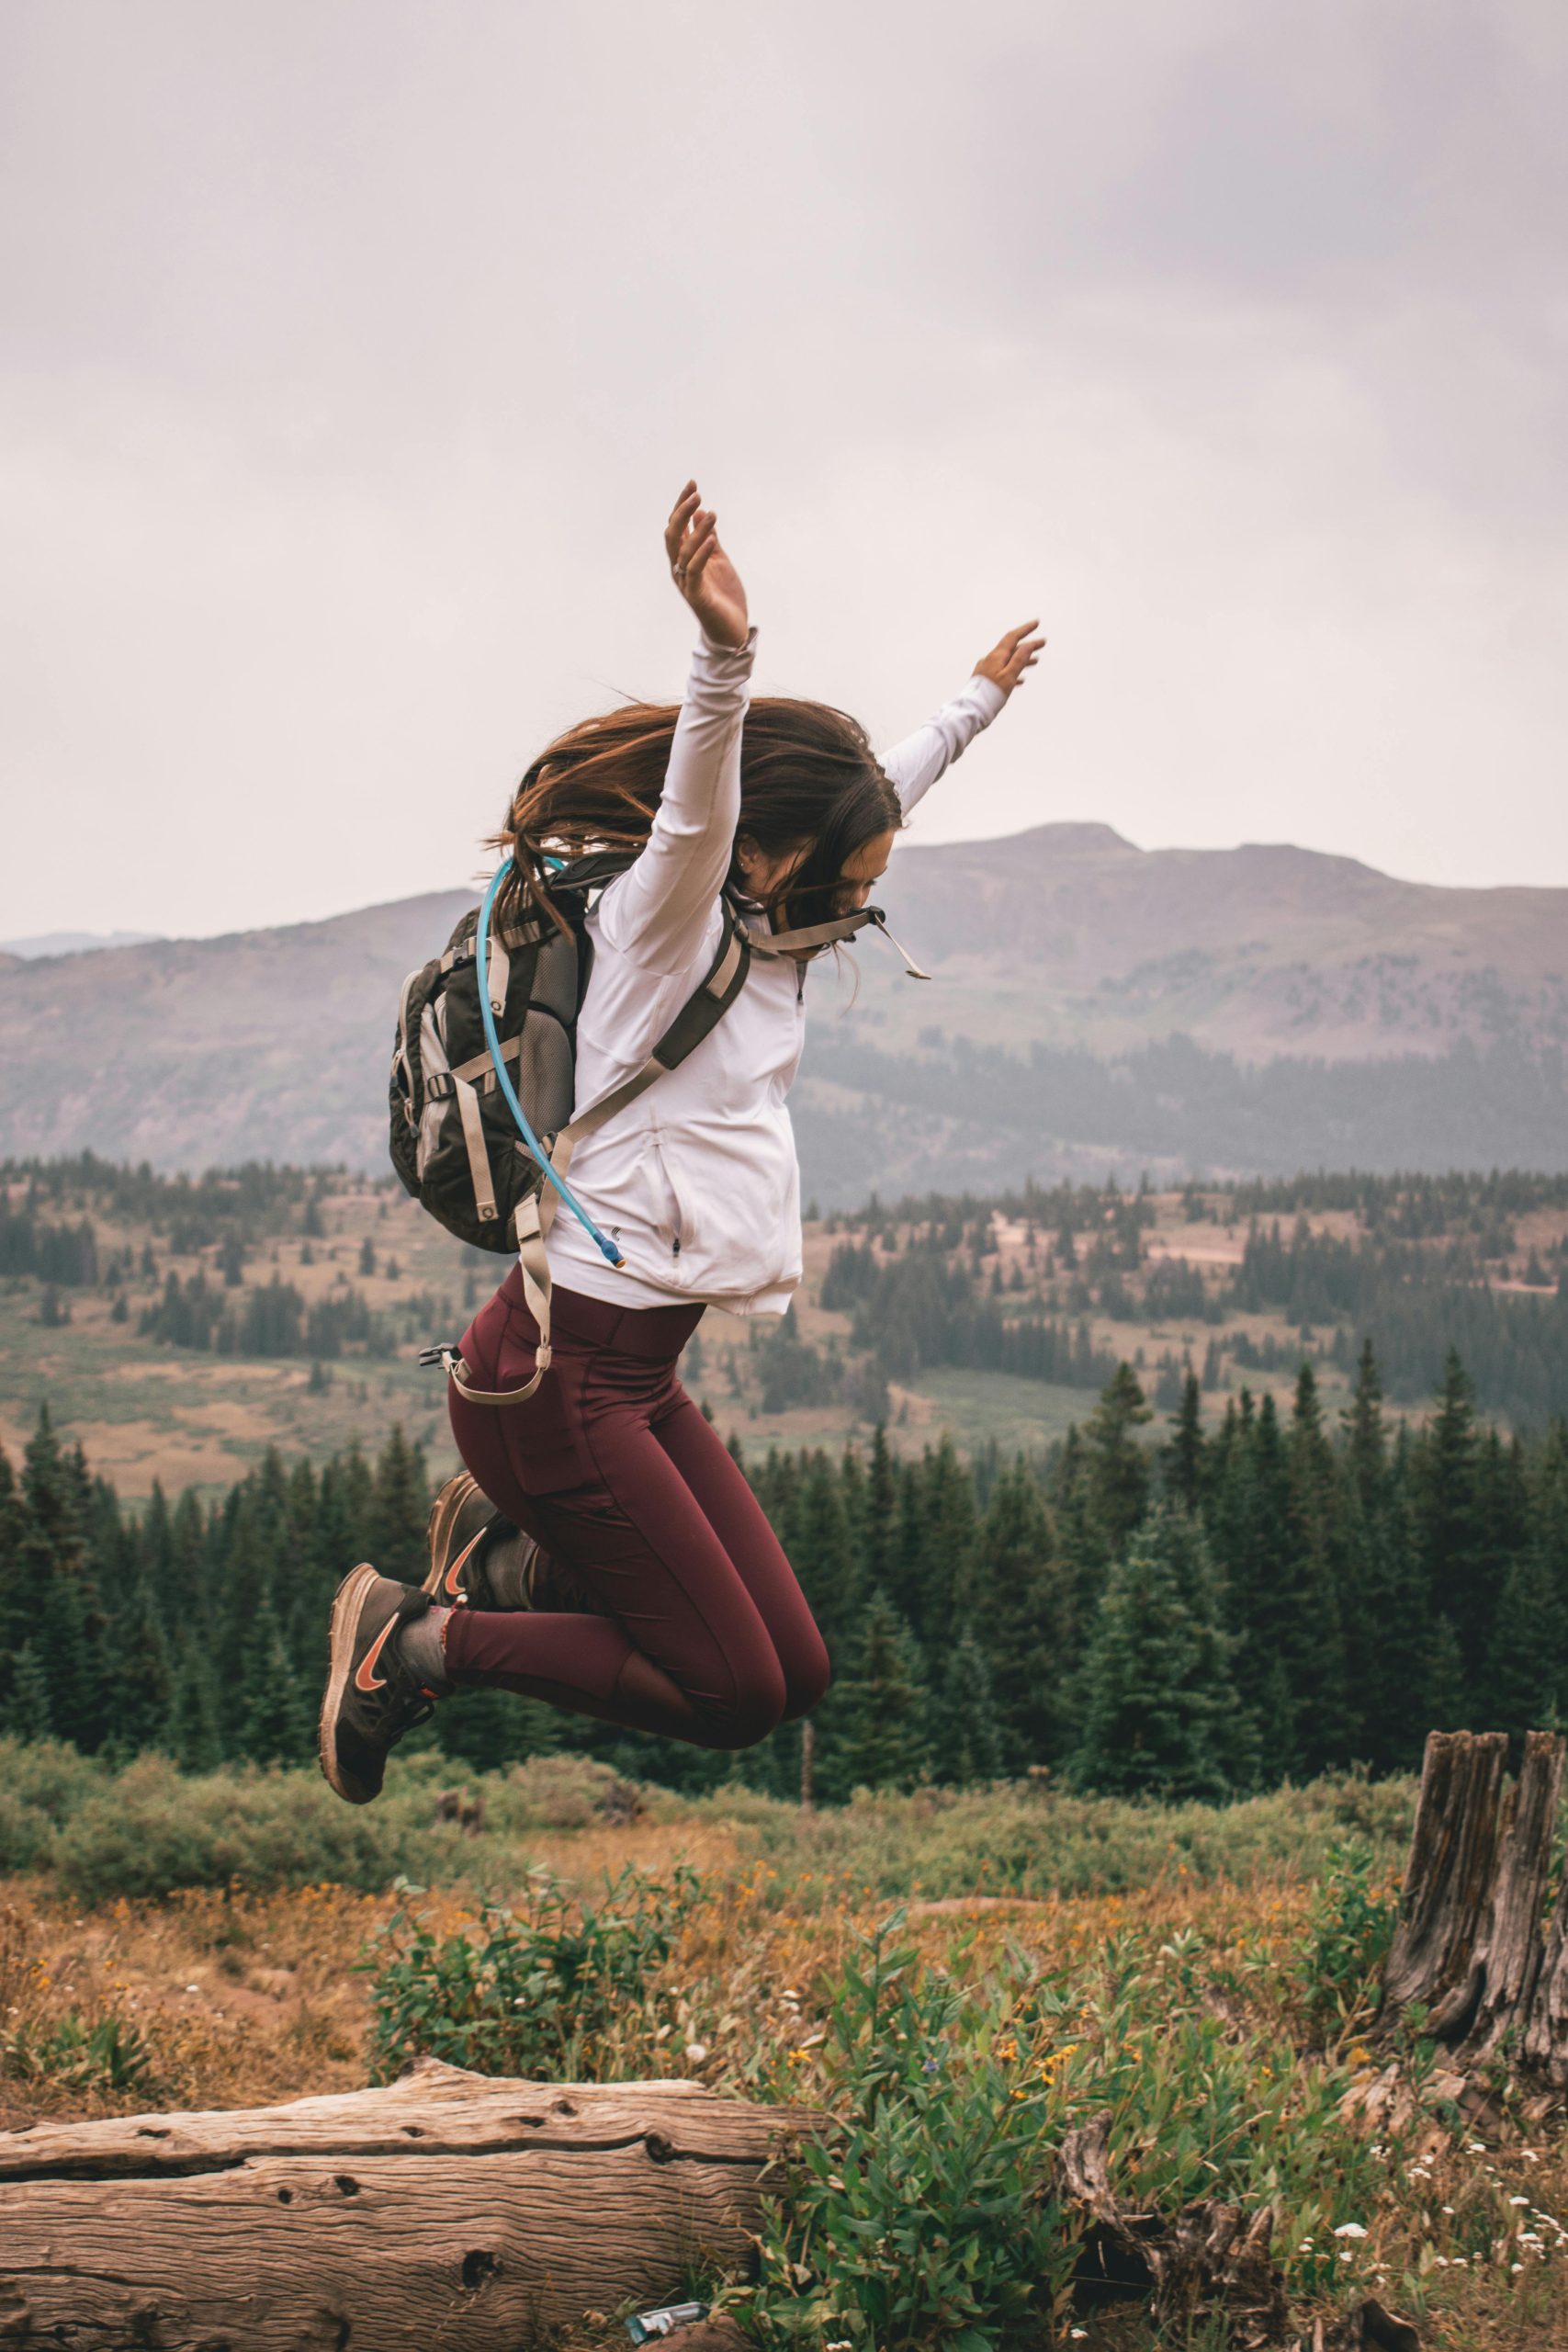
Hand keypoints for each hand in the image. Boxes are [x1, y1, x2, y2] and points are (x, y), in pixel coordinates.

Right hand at [665, 480, 749, 650]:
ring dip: (697, 530)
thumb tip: (701, 511)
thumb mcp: (718, 559)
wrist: (731, 629)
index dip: (682, 504)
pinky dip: (701, 553)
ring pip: (683, 550)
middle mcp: (679, 568)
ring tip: (711, 513)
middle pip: (672, 534)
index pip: (677, 526)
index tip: (693, 483)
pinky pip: (694, 570)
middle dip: (682, 511)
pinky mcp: (696, 595)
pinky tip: (710, 538)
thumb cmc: (723, 595)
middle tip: (696, 492)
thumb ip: (708, 537)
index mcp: (683, 558)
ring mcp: (686, 582)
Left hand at [974, 620, 1044, 697]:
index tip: (1036, 623)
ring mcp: (987, 670)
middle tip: (1042, 643)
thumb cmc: (990, 695)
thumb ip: (1019, 660)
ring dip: (1022, 660)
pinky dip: (1013, 673)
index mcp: (996, 657)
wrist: (971, 711)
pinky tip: (1021, 680)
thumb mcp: (1009, 676)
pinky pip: (1002, 673)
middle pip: (1012, 649)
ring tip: (1036, 661)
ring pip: (1008, 661)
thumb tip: (1027, 645)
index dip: (1025, 630)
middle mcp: (991, 660)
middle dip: (1028, 646)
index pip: (1012, 637)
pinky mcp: (986, 681)